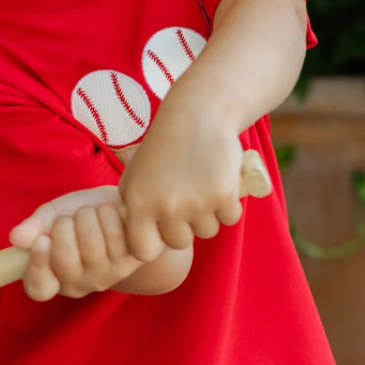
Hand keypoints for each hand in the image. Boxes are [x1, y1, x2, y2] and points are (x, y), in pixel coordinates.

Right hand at [9, 187, 155, 301]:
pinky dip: (109, 214)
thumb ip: (34, 227)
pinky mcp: (130, 263)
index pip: (39, 288)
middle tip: (70, 218)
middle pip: (65, 259)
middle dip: (65, 226)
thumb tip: (16, 238)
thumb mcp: (51, 216)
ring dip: (88, 215)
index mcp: (52, 278)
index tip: (42, 240)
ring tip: (92, 213)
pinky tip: (111, 214)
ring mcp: (106, 276)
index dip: (38, 265)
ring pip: (91, 242)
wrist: (116, 205)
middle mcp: (79, 285)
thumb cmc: (78, 215)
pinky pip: (115, 234)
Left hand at [118, 90, 244, 260]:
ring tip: (202, 186)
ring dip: (209, 215)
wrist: (197, 114)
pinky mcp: (223, 195)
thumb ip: (134, 209)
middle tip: (187, 199)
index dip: (154, 244)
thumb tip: (140, 242)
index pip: (143, 251)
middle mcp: (165, 207)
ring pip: (207, 231)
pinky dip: (229, 205)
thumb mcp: (135, 175)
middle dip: (185, 227)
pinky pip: (230, 218)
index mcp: (138, 203)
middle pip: (180, 242)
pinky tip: (220, 182)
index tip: (161, 230)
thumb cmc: (164, 146)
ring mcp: (195, 203)